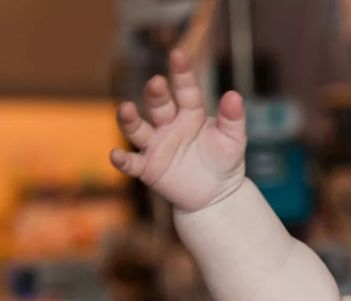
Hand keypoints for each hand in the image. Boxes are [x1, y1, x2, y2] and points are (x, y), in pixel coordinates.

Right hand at [110, 49, 246, 211]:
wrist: (216, 195)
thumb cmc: (224, 161)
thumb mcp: (234, 139)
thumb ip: (233, 118)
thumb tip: (234, 95)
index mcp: (190, 113)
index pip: (185, 90)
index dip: (181, 74)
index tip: (178, 54)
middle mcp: (168, 125)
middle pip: (158, 105)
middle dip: (156, 94)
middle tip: (156, 83)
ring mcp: (155, 145)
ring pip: (137, 129)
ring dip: (129, 119)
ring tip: (126, 108)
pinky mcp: (147, 168)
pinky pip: (132, 163)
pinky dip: (122, 160)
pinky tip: (116, 154)